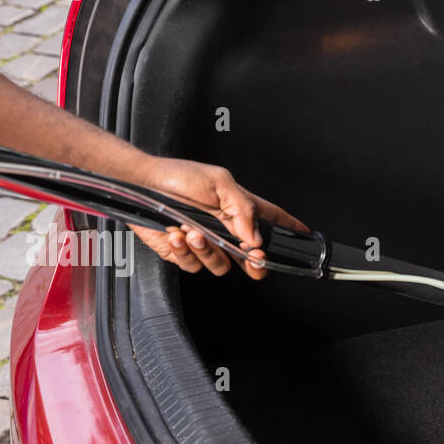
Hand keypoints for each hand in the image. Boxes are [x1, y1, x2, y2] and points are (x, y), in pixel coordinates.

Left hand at [131, 156, 307, 278]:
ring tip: (194, 232)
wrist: (140, 186)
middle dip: (254, 262)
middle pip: (251, 257)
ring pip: (222, 265)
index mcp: (237, 208)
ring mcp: (206, 243)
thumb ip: (242, 208)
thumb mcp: (218, 181)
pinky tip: (177, 235)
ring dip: (208, 250)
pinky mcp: (184, 253)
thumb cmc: (175, 176)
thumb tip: (255, 236)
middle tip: (249, 255)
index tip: (303, 234)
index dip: (289, 227)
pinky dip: (185, 251)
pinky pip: (194, 266)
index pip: (270, 219)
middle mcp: (224, 229)